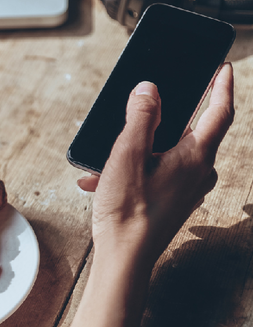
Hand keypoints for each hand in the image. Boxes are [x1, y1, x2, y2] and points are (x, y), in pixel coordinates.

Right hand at [77, 63, 233, 266]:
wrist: (124, 258)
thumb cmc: (127, 209)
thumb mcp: (128, 153)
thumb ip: (141, 116)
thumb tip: (150, 89)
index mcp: (196, 157)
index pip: (220, 112)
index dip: (223, 87)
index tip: (224, 68)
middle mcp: (200, 173)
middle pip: (194, 131)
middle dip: (165, 118)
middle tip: (148, 105)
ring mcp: (188, 190)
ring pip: (170, 154)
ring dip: (139, 149)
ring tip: (106, 159)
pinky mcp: (174, 202)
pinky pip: (160, 173)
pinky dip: (134, 169)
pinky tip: (102, 179)